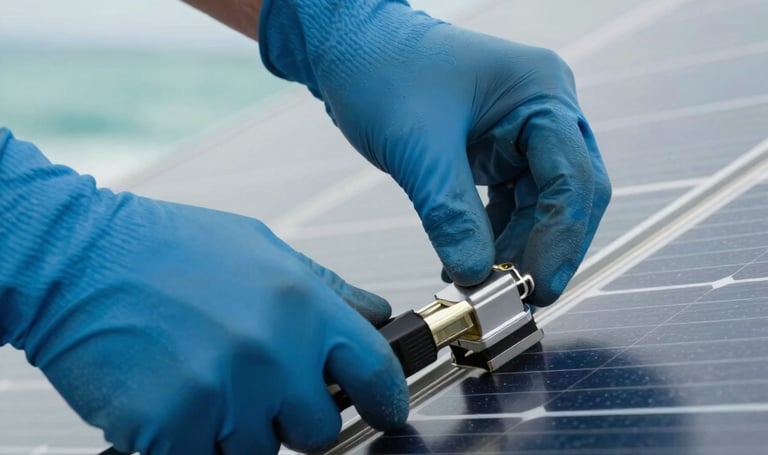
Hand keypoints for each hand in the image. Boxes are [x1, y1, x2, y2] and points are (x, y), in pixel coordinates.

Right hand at [0, 130, 407, 453]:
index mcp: (301, 304)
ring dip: (238, 429)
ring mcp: (223, 394)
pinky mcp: (173, 428)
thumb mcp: (262, 248)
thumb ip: (326, 289)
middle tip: (257, 385)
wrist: (78, 259)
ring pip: (260, 451)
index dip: (388, 397)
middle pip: (319, 428)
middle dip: (294, 416)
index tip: (386, 409)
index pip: (375, 370)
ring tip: (205, 378)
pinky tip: (175, 396)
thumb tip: (375, 314)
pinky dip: (194, 441)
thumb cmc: (168, 249)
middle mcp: (271, 352)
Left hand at [260, 0, 610, 305]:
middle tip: (518, 297)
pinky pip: (510, 204)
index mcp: (541, 92)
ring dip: (516, 249)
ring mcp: (522, 131)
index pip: (572, 177)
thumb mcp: (417, 145)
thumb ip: (449, 213)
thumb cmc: (382, 68)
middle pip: (568, 195)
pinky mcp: (498, 150)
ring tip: (483, 288)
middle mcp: (543, 110)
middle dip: (544, 248)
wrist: (350, 48)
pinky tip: (470, 265)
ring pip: (539, 206)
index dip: (562, 239)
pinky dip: (494, 237)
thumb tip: (475, 276)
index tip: (539, 287)